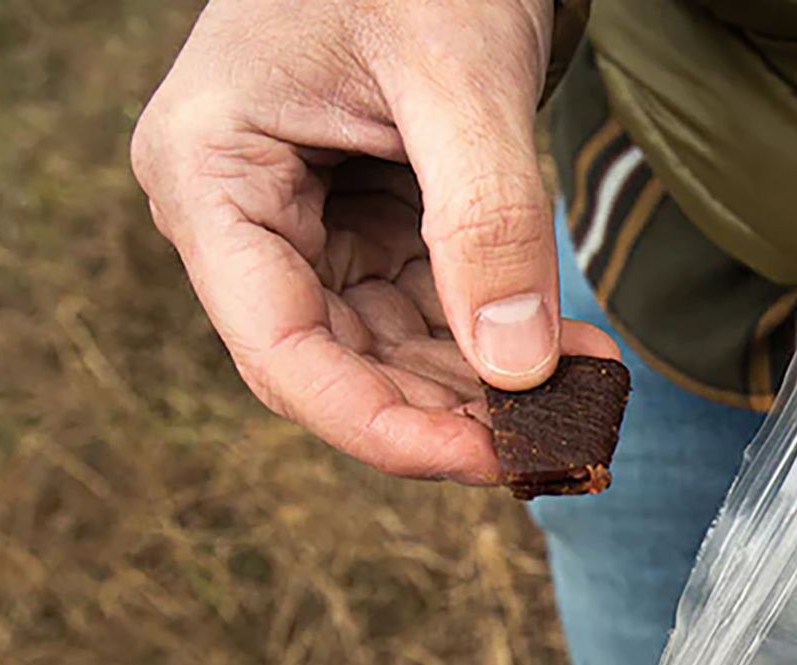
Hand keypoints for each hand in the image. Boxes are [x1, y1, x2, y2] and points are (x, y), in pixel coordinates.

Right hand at [131, 0, 617, 484]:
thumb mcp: (457, 73)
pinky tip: (574, 352)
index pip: (279, 350)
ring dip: (484, 385)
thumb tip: (517, 366)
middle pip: (335, 365)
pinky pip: (423, 310)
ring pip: (386, 352)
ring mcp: (300, 221)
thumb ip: (486, 217)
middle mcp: (238, 211)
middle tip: (559, 438)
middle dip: (449, 412)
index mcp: (209, 172)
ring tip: (587, 393)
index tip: (483, 459)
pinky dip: (496, 339)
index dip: (379, 427)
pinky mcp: (361, 222)